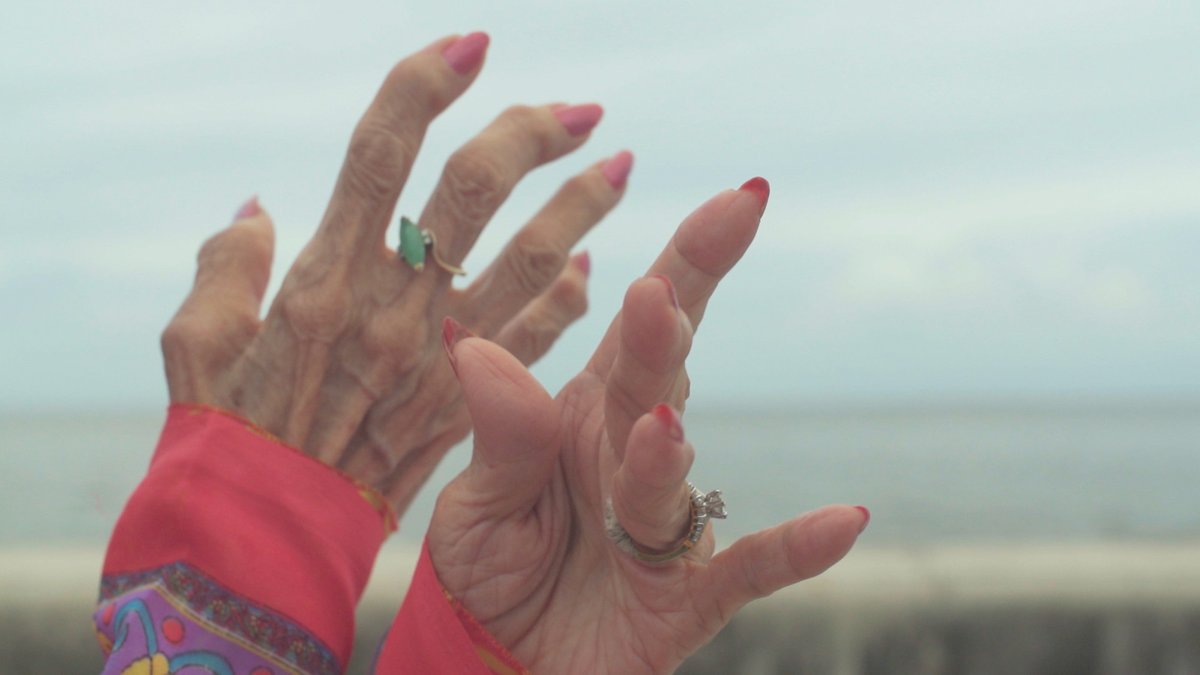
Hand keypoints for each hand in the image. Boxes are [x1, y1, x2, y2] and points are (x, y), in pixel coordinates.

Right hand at [159, 32, 632, 514]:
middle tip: (578, 110)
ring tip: (620, 167)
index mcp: (323, 278)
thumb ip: (225, 270)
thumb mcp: (195, 346)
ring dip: (579, 211)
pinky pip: (534, 346)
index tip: (470, 44)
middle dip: (529, 137)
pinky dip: (567, 305)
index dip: (426, 87)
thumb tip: (258, 209)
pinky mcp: (471, 405)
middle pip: (471, 195)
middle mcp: (391, 308)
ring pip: (529, 264)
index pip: (382, 155)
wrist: (273, 539)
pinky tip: (593, 271)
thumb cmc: (226, 438)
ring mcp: (440, 357)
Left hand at [430, 180, 868, 673]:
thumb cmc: (496, 565)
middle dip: (661, 336)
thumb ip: (500, 435)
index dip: (688, 262)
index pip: (640, 326)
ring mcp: (666, 527)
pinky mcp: (685, 597)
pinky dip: (792, 551)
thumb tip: (478, 347)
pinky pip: (746, 573)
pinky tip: (845, 520)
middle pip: (657, 383)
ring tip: (655, 433)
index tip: (739, 198)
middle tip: (657, 294)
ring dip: (662, 460)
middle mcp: (634, 455)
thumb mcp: (477, 504)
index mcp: (585, 414)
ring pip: (668, 483)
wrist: (501, 659)